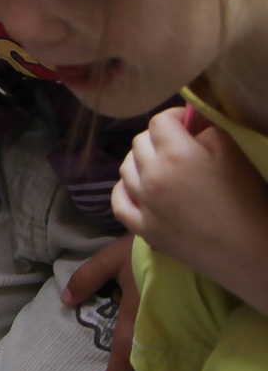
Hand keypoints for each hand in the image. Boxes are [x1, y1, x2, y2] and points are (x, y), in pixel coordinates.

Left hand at [61, 235, 192, 370]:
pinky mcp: (204, 327)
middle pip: (154, 370)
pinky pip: (201, 359)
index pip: (126, 351)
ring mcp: (188, 329)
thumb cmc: (147, 248)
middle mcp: (164, 327)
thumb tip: (64, 299)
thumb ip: (87, 277)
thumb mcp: (112, 257)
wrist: (187, 239)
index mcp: (139, 312)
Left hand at [114, 105, 267, 288]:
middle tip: (178, 145)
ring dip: (140, 161)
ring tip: (159, 165)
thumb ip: (209, 130)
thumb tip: (192, 122)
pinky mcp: (143, 229)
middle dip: (157, 138)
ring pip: (126, 169)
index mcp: (175, 154)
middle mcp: (151, 176)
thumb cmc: (247, 200)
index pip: (160, 122)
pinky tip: (136, 188)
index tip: (188, 123)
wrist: (250, 252)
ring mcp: (144, 204)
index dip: (175, 117)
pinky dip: (125, 190)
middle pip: (140, 143)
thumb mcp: (234, 154)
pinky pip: (119, 202)